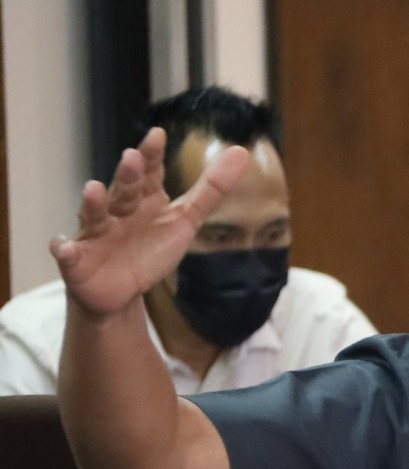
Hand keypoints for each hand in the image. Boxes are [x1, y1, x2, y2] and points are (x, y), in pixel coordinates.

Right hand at [48, 127, 248, 317]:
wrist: (122, 291)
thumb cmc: (151, 248)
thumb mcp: (185, 219)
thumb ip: (210, 189)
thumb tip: (241, 152)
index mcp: (143, 199)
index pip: (149, 173)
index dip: (152, 156)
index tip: (157, 135)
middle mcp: (117, 210)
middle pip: (124, 190)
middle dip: (127, 175)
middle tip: (132, 158)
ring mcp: (95, 233)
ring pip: (94, 215)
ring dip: (93, 203)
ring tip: (93, 189)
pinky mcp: (77, 260)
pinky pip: (67, 254)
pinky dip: (64, 250)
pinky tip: (64, 246)